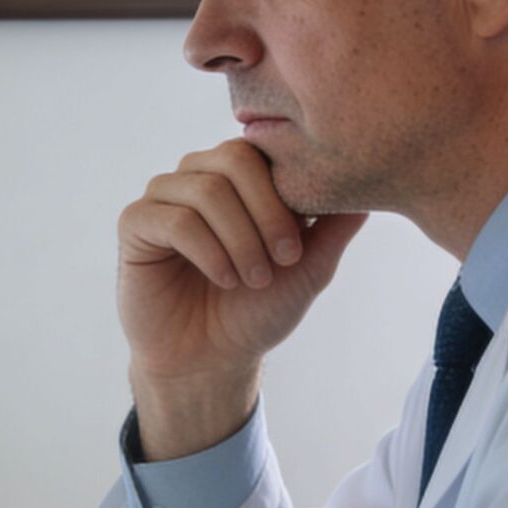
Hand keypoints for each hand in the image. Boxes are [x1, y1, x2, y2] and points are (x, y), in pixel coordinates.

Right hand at [119, 140, 365, 456]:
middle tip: (284, 259)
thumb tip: (371, 185)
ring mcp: (165, 195)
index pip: (267, 147)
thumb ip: (337, 224)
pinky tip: (224, 278)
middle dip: (267, 212)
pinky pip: (175, 219)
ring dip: (240, 238)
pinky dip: (208, 251)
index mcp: (240, 174)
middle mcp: (200, 174)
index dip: (289, 191)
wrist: (212, 359)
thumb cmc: (258, 309)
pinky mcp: (136, 223)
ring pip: (206, 189)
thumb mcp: (310, 266)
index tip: (301, 245)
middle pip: (235, 158)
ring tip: (255, 277)